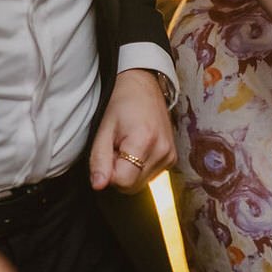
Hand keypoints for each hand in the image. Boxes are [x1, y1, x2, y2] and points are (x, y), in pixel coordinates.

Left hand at [89, 68, 174, 192]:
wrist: (144, 85)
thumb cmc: (121, 102)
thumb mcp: (104, 127)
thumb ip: (99, 158)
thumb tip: (99, 185)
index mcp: (145, 141)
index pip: (123, 181)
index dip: (108, 172)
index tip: (108, 152)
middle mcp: (163, 151)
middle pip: (132, 186)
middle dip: (118, 173)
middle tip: (115, 147)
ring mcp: (170, 156)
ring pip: (140, 183)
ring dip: (128, 170)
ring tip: (126, 145)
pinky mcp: (172, 158)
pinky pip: (149, 176)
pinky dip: (138, 168)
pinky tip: (136, 148)